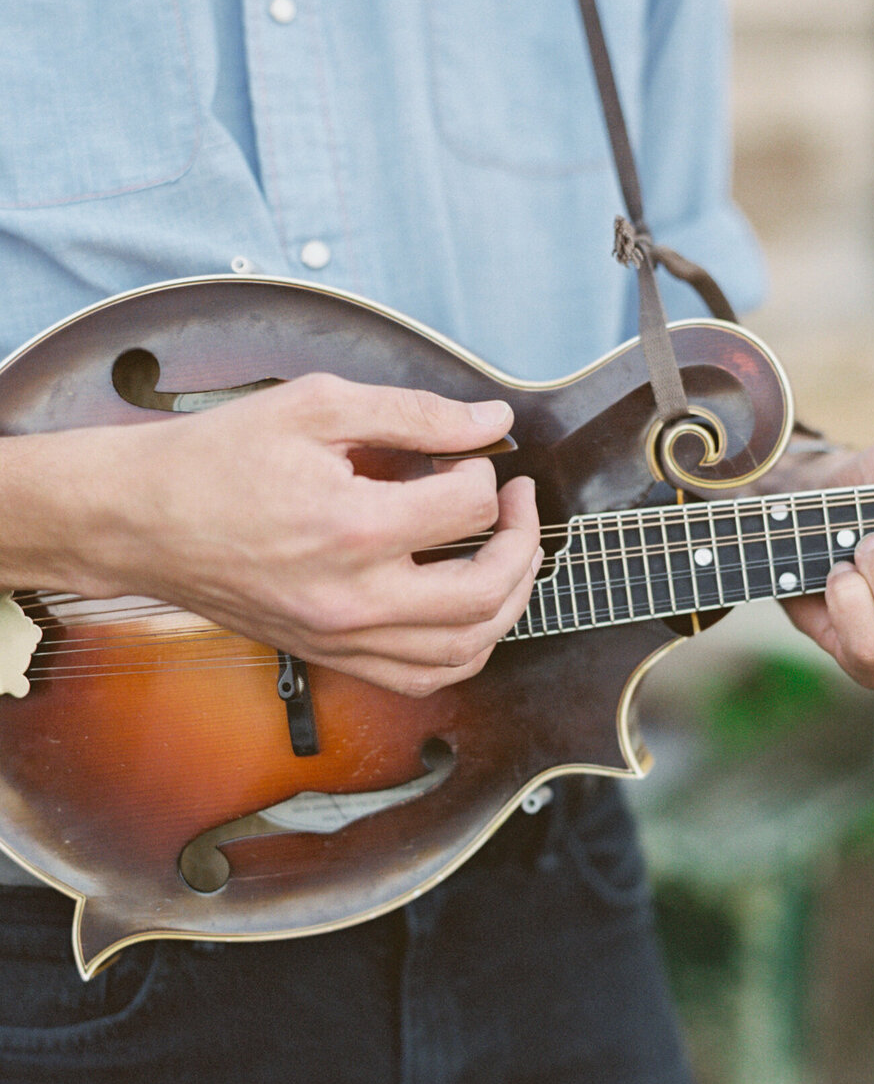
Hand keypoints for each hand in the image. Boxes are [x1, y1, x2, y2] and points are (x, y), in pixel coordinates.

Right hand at [3, 375, 541, 695]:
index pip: (467, 504)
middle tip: (518, 504)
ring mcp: (342, 637)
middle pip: (486, 592)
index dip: (484, 469)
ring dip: (507, 602)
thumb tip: (493, 423)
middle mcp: (354, 598)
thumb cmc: (217, 457)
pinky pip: (423, 677)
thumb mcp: (316, 406)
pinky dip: (465, 647)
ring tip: (508, 555)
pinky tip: (470, 606)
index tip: (472, 452)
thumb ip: (414, 413)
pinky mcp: (331, 655)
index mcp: (353, 528)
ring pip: (466, 650)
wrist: (140, 519)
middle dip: (523, 542)